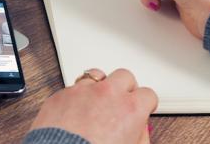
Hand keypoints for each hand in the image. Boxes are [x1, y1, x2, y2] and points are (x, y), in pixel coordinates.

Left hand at [30, 69, 157, 143]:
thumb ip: (140, 134)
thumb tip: (139, 128)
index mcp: (129, 108)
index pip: (148, 94)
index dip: (145, 103)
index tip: (142, 106)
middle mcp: (107, 93)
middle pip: (124, 76)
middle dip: (125, 87)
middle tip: (121, 101)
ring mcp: (82, 90)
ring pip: (96, 75)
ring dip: (99, 86)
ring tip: (97, 100)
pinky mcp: (61, 94)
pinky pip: (73, 88)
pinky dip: (77, 96)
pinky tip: (76, 110)